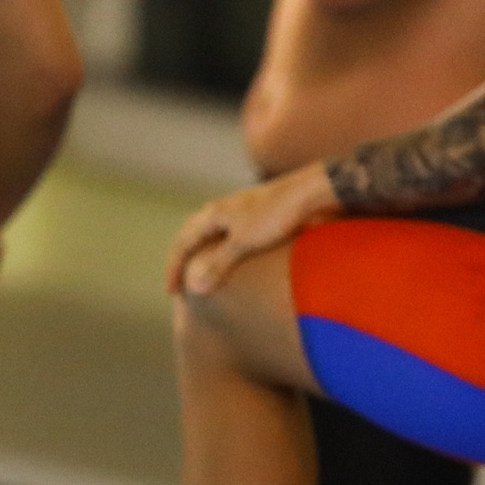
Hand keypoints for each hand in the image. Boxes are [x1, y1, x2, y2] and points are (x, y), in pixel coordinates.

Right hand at [167, 164, 340, 295]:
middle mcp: (225, 207)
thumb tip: (194, 288)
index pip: (183, 242)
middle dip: (185, 255)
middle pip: (194, 231)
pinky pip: (234, 230)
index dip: (174, 268)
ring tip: (203, 265)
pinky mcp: (263, 211)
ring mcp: (244, 207)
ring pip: (215, 228)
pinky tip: (237, 253)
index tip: (171, 292)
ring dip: (205, 247)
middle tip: (180, 278)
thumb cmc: (278, 215)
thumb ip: (218, 264)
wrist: (313, 191)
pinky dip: (227, 244)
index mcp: (214, 213)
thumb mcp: (245, 242)